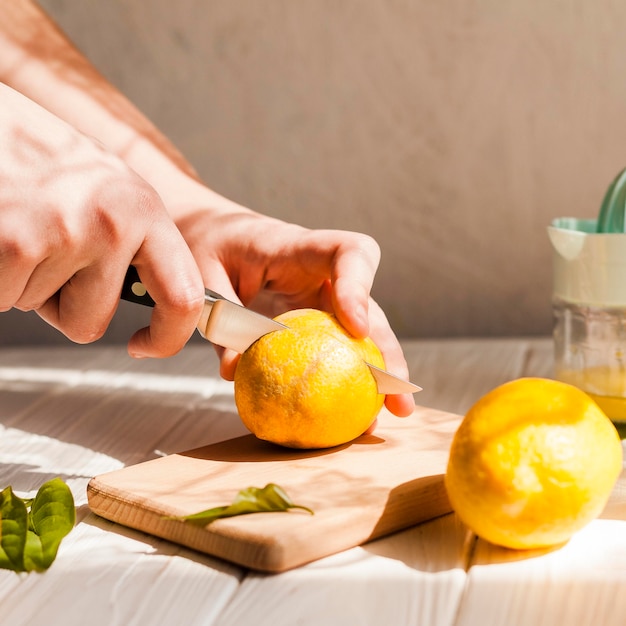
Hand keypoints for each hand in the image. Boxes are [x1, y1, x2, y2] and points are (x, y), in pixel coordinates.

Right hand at [0, 84, 204, 355]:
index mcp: (145, 211)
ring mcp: (64, 234)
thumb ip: (134, 243)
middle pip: (90, 323)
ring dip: (23, 281)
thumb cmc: (40, 156)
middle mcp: (113, 223)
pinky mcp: (15, 243)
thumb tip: (156, 299)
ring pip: (39, 309)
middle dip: (60, 304)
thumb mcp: (106, 189)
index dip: (167, 337)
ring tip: (18, 224)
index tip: (144, 346)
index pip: (183, 297)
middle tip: (42, 250)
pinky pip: (4, 298)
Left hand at [175, 204, 415, 416]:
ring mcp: (321, 294)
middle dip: (386, 349)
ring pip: (361, 331)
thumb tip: (235, 373)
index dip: (360, 286)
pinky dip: (346, 376)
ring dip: (378, 371)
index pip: (348, 251)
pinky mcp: (313, 316)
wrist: (210, 233)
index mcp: (295, 246)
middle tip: (396, 394)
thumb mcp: (203, 277)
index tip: (357, 328)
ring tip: (391, 414)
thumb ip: (223, 319)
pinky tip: (352, 412)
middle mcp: (320, 271)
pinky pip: (335, 344)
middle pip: (369, 304)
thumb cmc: (206, 245)